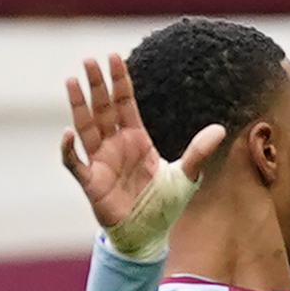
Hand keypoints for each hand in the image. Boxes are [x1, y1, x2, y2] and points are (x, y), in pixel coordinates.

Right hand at [59, 53, 223, 240]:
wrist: (148, 233)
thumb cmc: (163, 204)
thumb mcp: (186, 176)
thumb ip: (199, 151)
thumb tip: (220, 129)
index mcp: (136, 138)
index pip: (124, 103)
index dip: (119, 81)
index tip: (113, 56)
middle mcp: (115, 144)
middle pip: (102, 108)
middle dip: (96, 84)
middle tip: (89, 59)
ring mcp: (101, 160)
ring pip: (86, 126)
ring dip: (78, 105)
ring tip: (72, 80)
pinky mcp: (91, 180)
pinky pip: (75, 162)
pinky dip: (70, 149)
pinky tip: (69, 133)